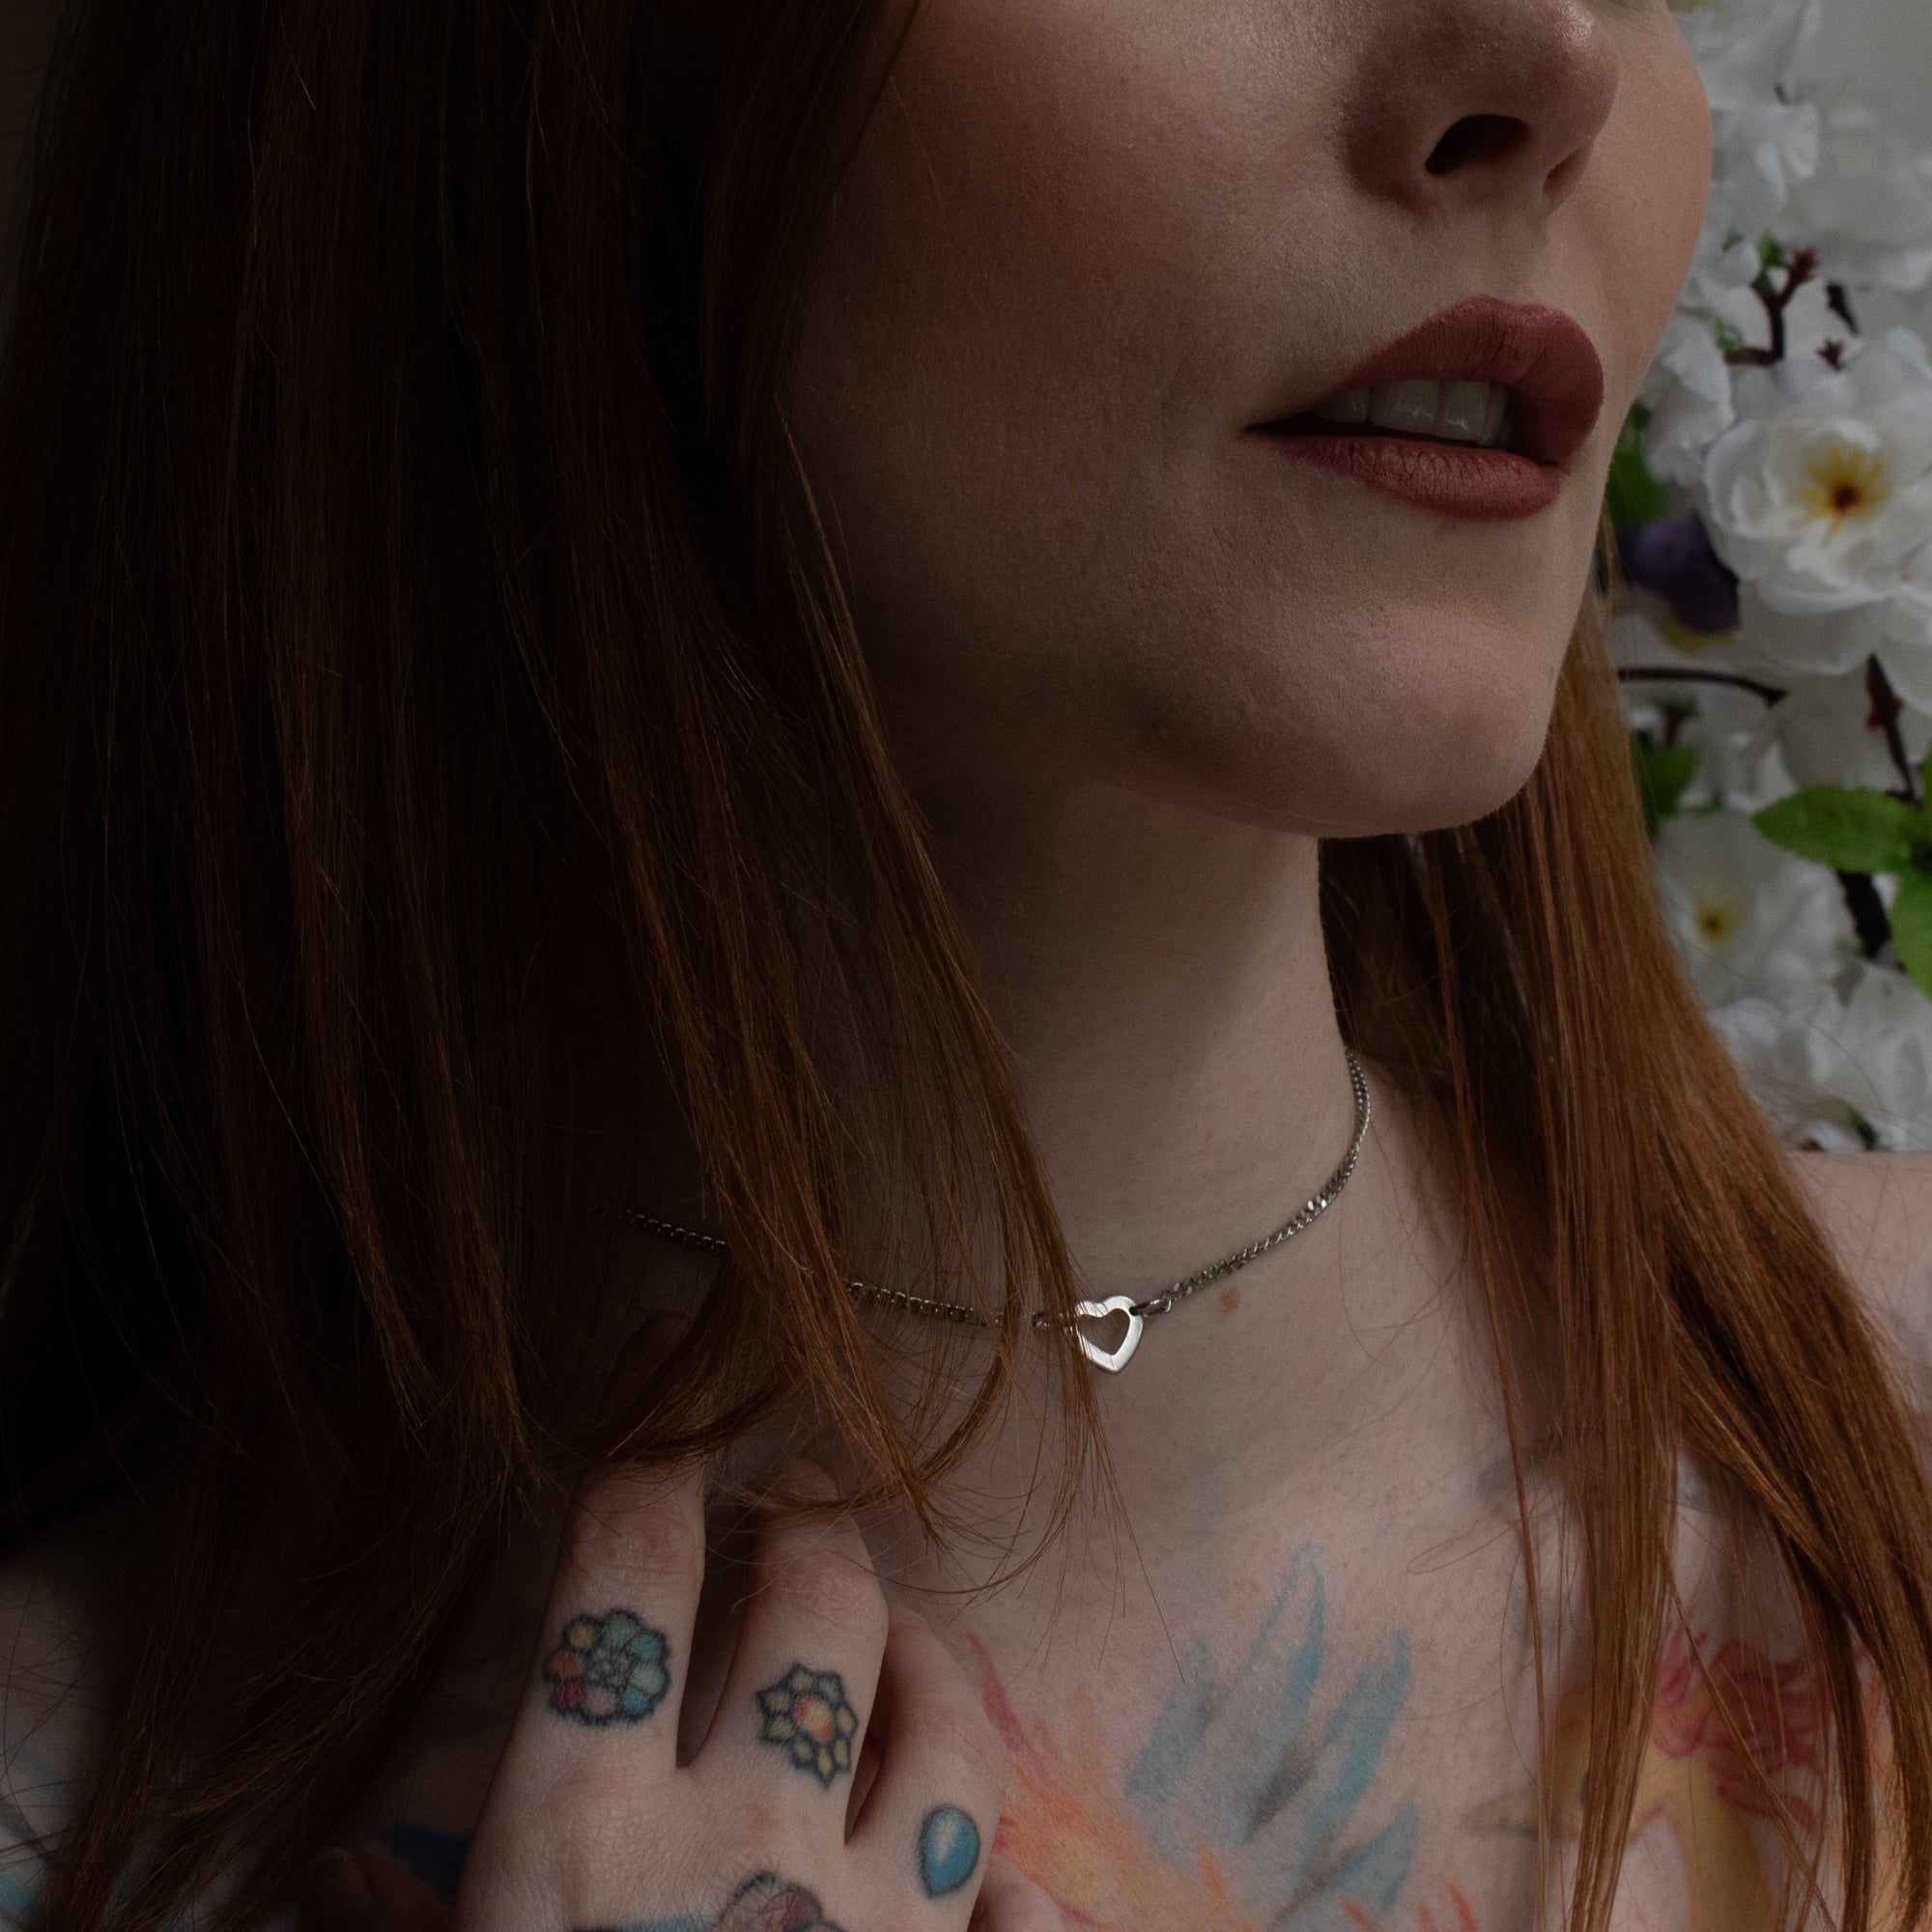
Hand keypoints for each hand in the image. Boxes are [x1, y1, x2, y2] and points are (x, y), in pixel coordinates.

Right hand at [307, 1459, 1063, 1931]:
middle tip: (794, 1511)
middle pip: (815, 1599)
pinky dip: (1002, 1875)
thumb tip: (341, 1884)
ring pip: (941, 1711)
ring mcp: (875, 1922)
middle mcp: (745, 1843)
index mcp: (583, 1839)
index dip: (646, 1471)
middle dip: (809, 1527)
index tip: (661, 1433)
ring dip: (922, 1658)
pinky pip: (1015, 1896)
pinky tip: (984, 1873)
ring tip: (892, 1642)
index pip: (620, 1574)